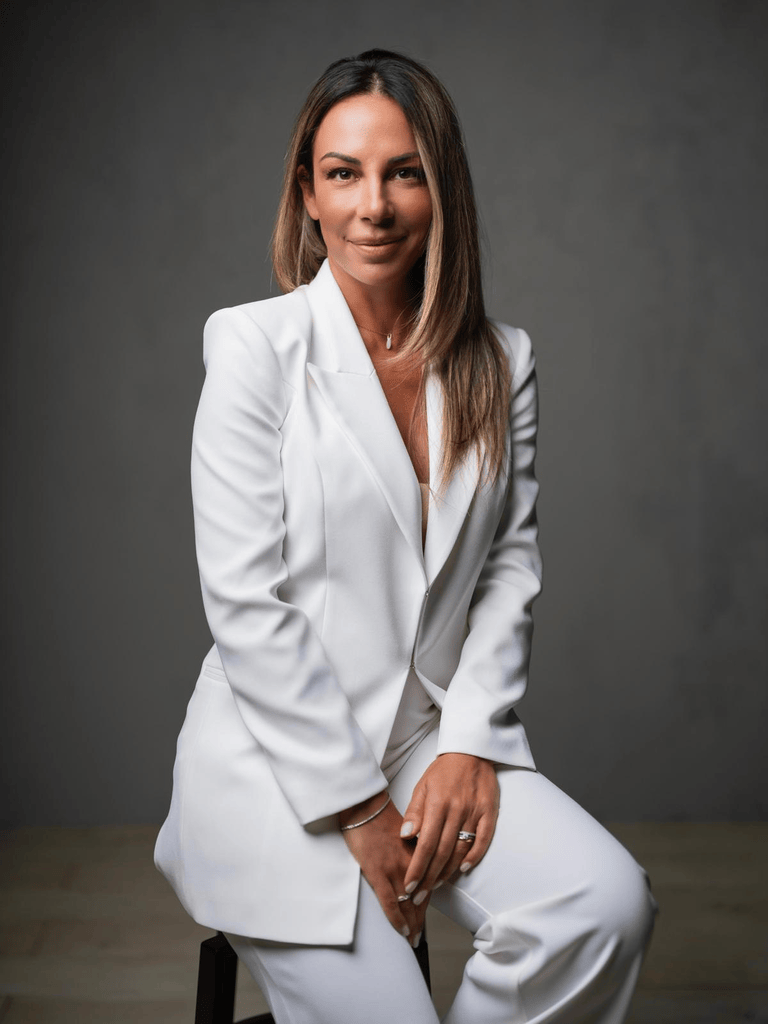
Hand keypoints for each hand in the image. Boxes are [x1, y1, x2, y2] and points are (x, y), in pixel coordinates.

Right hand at [340, 791, 428, 945]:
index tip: (425, 915)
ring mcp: (395, 869)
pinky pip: (390, 903)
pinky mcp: (377, 872)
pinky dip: (397, 919)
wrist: (363, 804)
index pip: (429, 882)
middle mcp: (410, 863)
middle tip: (419, 936)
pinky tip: (402, 931)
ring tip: (412, 940)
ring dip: (412, 925)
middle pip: (421, 897)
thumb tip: (414, 863)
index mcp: (417, 852)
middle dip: (420, 919)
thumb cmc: (379, 815)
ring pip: (409, 905)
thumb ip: (411, 848)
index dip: (427, 901)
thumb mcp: (403, 831)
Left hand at [400, 753, 498, 903]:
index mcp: (437, 804)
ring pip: (461, 849)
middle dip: (428, 878)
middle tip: (418, 896)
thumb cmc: (443, 771)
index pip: (425, 844)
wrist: (471, 751)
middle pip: (442, 852)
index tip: (408, 886)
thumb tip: (405, 836)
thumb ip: (414, 812)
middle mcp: (456, 810)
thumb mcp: (422, 786)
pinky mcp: (489, 812)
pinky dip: (474, 856)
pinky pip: (483, 839)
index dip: (416, 868)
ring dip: (448, 871)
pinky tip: (463, 869)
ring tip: (435, 886)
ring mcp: (475, 811)